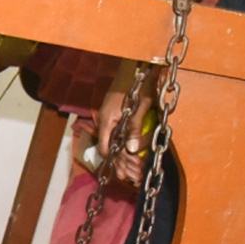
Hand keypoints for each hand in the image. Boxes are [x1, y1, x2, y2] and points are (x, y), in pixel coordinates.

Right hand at [95, 60, 156, 186]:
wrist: (134, 65)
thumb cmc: (138, 84)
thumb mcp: (140, 107)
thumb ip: (134, 128)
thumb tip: (131, 149)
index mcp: (107, 120)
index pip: (106, 147)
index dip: (114, 161)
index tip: (124, 173)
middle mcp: (105, 121)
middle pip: (110, 147)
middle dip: (120, 164)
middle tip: (130, 178)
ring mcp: (108, 117)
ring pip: (113, 142)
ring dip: (122, 157)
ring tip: (131, 171)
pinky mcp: (113, 114)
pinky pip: (115, 134)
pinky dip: (122, 145)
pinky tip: (129, 153)